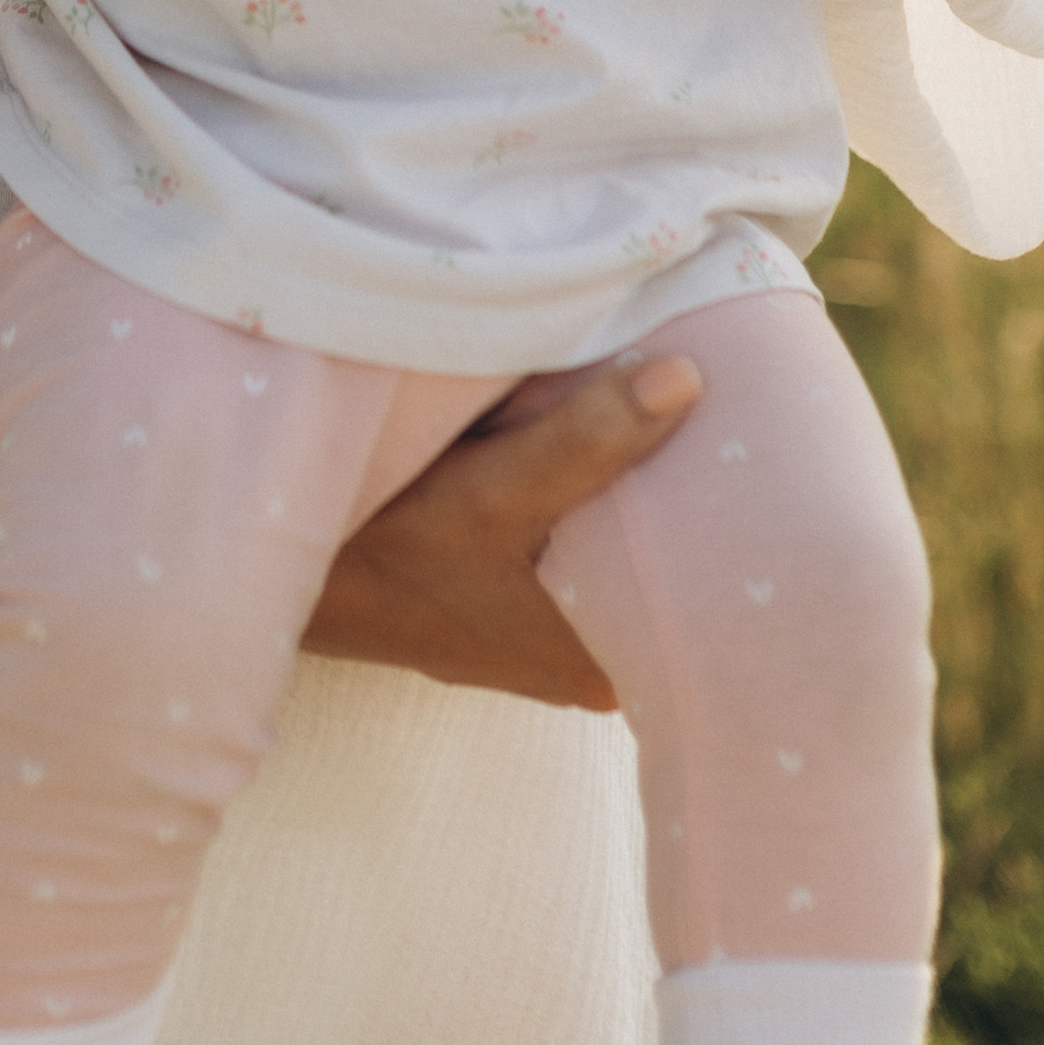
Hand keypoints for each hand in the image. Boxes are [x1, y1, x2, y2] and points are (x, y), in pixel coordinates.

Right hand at [301, 355, 703, 704]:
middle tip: (726, 407)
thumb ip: (588, 441)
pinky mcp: (519, 598)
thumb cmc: (386, 546)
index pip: (704, 595)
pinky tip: (607, 433)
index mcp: (601, 665)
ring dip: (635, 482)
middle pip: (665, 564)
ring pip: (622, 546)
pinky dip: (593, 488)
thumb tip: (688, 379)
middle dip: (687, 488)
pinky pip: (585, 537)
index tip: (760, 442)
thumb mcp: (492, 491)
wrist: (284, 557)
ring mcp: (549, 633)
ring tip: (678, 408)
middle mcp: (586, 663)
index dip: (731, 516)